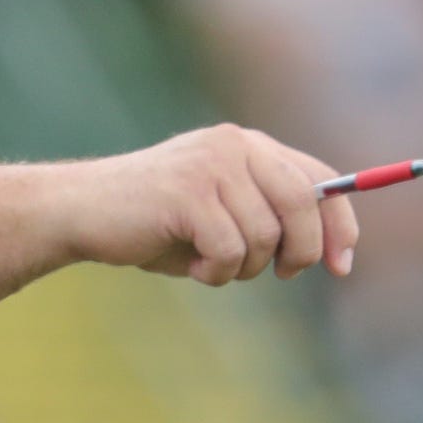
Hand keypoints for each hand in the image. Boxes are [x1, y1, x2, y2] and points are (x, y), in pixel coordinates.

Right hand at [66, 123, 360, 284]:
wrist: (78, 211)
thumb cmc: (150, 224)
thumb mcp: (216, 216)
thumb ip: (264, 219)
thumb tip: (323, 251)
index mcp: (248, 146)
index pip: (320, 179)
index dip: (340, 223)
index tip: (343, 265)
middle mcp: (236, 146)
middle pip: (304, 204)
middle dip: (303, 251)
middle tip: (282, 275)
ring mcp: (212, 166)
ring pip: (265, 235)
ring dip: (244, 268)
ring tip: (208, 267)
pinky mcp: (189, 194)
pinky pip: (230, 250)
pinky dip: (216, 273)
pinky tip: (192, 268)